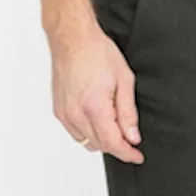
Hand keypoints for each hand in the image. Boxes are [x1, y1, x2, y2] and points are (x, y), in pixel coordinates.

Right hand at [52, 22, 144, 161]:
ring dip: (101, 138)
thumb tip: (132, 136)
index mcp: (94, 107)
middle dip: (117, 145)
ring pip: (86, 141)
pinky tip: (97, 117)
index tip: (136, 156)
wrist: (73, 39)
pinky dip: (88, 131)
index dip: (127, 153)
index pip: (112, 143)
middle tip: (129, 135)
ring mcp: (65, 113)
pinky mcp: (58, 111)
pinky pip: (75, 132)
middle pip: (100, 145)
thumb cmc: (96, 52)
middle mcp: (76, 113)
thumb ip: (128, 113)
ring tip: (112, 120)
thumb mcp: (124, 80)